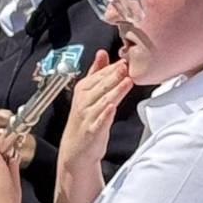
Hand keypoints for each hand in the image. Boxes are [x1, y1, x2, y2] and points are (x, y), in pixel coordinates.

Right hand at [58, 50, 133, 171]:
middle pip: (101, 86)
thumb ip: (96, 72)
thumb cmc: (85, 118)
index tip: (125, 59)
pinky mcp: (92, 131)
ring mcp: (87, 116)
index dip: (112, 68)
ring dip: (115, 91)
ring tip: (127, 81)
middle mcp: (84, 101)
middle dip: (114, 75)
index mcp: (83, 89)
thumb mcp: (88, 92)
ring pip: (103, 101)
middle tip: (126, 65)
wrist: (76, 149)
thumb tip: (102, 53)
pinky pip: (99, 122)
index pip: (99, 75)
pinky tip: (112, 107)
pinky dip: (105, 114)